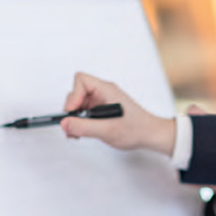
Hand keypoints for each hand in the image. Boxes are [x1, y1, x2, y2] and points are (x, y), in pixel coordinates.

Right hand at [61, 72, 176, 154]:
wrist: (150, 135)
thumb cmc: (137, 129)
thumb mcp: (108, 130)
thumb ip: (84, 127)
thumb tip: (65, 123)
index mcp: (106, 90)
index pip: (81, 80)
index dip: (73, 96)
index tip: (73, 112)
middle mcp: (103, 92)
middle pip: (76, 92)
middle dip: (72, 109)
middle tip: (74, 126)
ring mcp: (102, 101)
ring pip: (79, 103)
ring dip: (75, 117)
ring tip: (79, 132)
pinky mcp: (102, 110)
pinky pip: (84, 111)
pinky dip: (80, 121)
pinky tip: (84, 132)